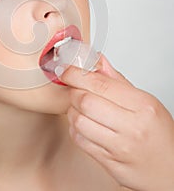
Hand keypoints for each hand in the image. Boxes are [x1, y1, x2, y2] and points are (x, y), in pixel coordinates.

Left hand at [60, 54, 173, 190]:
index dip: (76, 74)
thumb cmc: (159, 134)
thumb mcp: (146, 102)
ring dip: (72, 110)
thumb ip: (118, 81)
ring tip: (79, 108)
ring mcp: (120, 147)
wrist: (170, 170)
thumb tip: (97, 60)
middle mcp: (132, 127)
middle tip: (74, 88)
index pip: (100, 84)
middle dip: (73, 91)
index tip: (67, 70)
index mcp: (142, 106)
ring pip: (78, 121)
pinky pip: (80, 140)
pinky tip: (83, 125)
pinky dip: (75, 129)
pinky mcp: (109, 163)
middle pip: (85, 101)